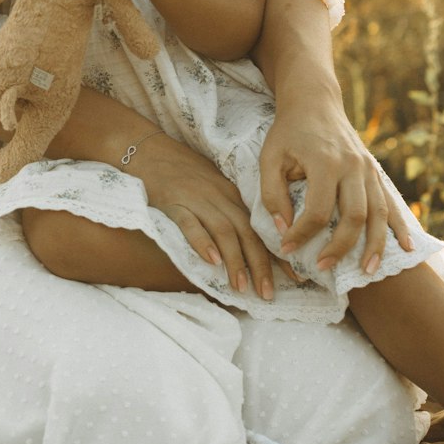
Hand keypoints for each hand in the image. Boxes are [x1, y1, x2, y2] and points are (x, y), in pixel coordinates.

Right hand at [134, 133, 279, 301]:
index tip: (294, 277)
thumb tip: (247, 245)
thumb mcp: (212, 187)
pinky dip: (203, 242)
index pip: (259, 228)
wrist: (148, 150)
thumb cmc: (180, 172)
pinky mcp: (173, 203)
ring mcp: (196, 200)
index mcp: (231, 196)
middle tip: (268, 293)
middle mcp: (219, 197)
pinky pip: (190, 224)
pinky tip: (212, 261)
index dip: (277, 254)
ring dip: (235, 260)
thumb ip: (228, 211)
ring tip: (242, 287)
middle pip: (246, 233)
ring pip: (224, 231)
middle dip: (261, 265)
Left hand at [259, 96, 415, 274]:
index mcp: (325, 162)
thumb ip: (272, 194)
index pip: (318, 210)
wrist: (314, 102)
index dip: (302, 234)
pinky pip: (391, 202)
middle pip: (354, 215)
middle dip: (341, 247)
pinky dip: (399, 226)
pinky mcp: (375, 171)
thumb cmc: (287, 132)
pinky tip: (406, 247)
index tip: (286, 248)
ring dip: (375, 245)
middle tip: (323, 268)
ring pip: (378, 212)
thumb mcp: (269, 158)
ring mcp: (368, 168)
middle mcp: (352, 166)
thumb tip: (284, 230)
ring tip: (368, 272)